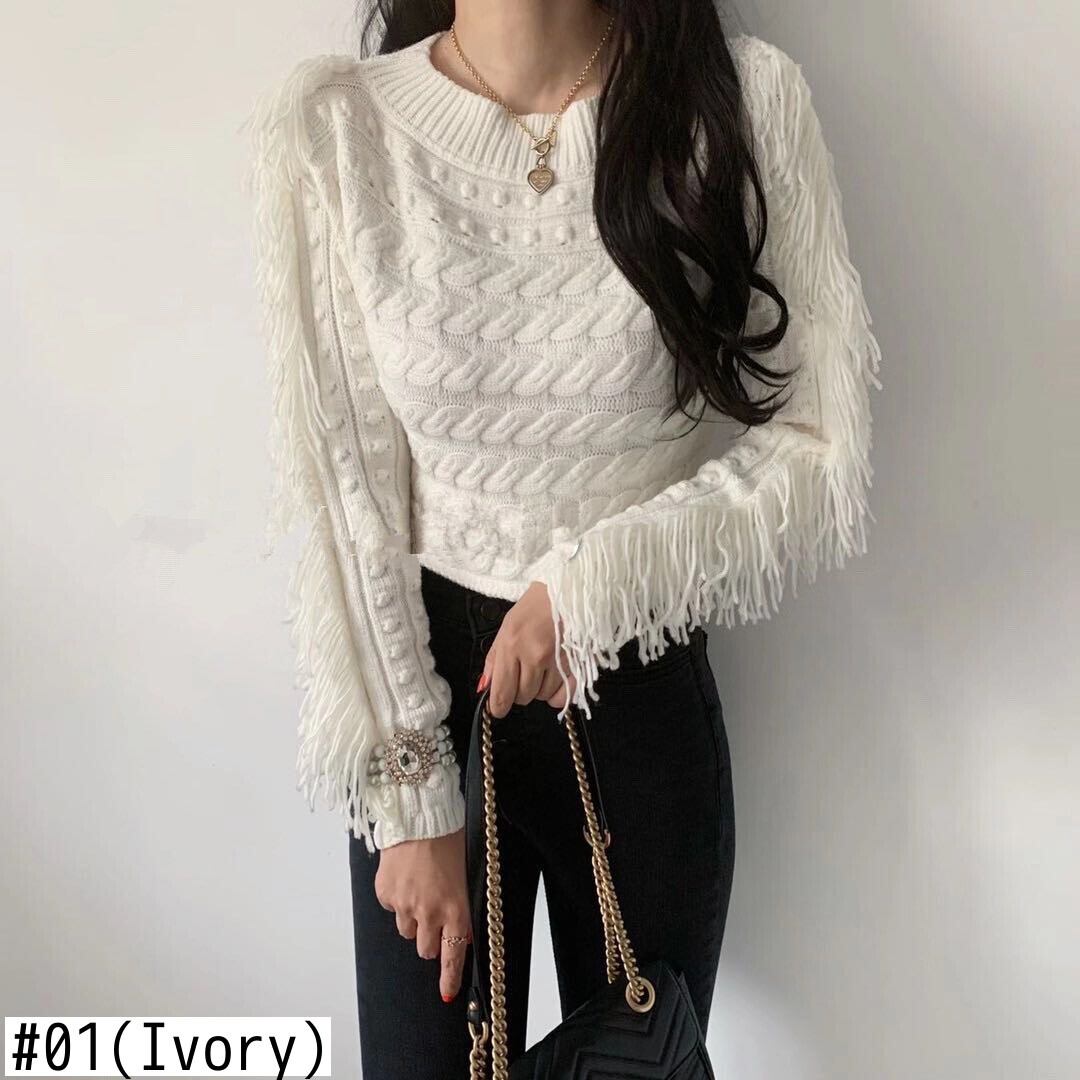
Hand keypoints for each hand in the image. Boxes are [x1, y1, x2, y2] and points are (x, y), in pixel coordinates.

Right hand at [374, 828, 470, 1002]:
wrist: (420, 815)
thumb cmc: (448, 839)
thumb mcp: (465, 875)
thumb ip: (459, 908)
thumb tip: (457, 934)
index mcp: (455, 908)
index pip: (452, 955)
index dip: (449, 978)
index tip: (447, 992)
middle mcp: (429, 912)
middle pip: (424, 949)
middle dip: (429, 938)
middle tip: (432, 916)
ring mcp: (404, 904)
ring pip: (406, 930)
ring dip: (413, 918)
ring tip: (419, 888)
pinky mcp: (385, 893)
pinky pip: (391, 908)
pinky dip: (397, 898)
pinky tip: (405, 876)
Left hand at [479, 581, 576, 717]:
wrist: (572, 589)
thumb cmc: (537, 605)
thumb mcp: (507, 626)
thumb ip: (494, 659)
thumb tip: (485, 687)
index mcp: (512, 644)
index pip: (502, 691)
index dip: (498, 706)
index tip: (498, 707)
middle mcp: (534, 656)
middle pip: (522, 697)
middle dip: (519, 691)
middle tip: (524, 673)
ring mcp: (558, 662)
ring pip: (543, 697)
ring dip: (540, 689)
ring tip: (542, 667)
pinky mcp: (577, 665)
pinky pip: (564, 696)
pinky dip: (558, 694)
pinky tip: (555, 680)